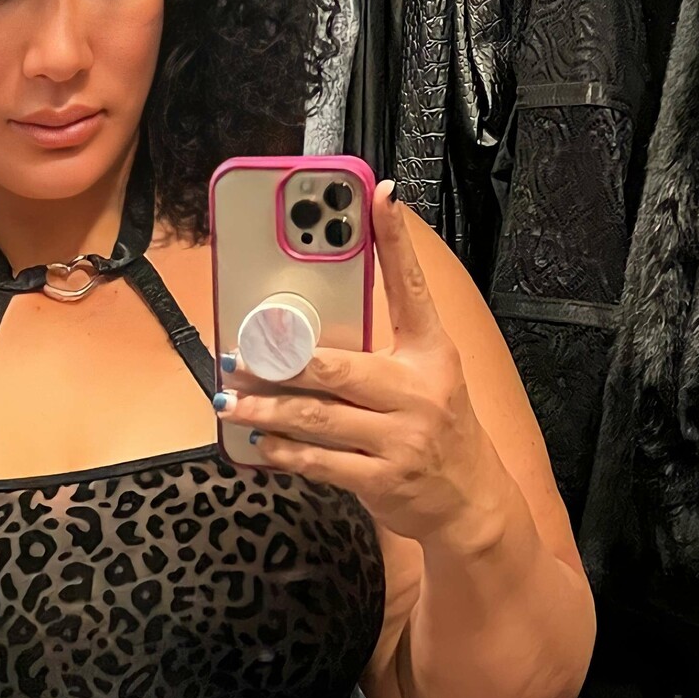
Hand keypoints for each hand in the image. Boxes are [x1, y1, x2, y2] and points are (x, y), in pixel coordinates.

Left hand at [216, 180, 503, 546]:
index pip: (411, 288)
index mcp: (431, 354)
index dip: (396, 241)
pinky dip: (284, 451)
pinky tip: (262, 442)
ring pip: (316, 417)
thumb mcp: (427, 379)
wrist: (469, 502)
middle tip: (237, 354)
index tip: (379, 195)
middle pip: (336, 366)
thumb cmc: (437, 430)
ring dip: (264, 409)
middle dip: (278, 361)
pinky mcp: (382, 479)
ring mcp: (401, 439)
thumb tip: (310, 330)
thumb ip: (382, 351)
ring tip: (229, 401)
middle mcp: (418, 391)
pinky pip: (320, 462)